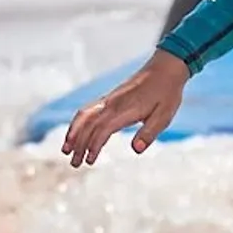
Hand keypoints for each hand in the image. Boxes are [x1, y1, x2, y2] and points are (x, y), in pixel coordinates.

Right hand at [60, 53, 191, 163]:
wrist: (165, 69)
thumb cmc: (167, 93)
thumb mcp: (164, 116)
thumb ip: (149, 133)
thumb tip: (136, 149)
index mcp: (125, 110)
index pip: (102, 129)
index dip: (93, 145)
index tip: (89, 160)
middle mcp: (112, 104)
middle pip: (89, 125)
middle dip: (78, 144)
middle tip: (73, 163)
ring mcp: (109, 100)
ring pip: (84, 116)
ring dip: (73, 132)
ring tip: (65, 149)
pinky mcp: (109, 99)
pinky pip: (88, 110)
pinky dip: (78, 122)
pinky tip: (76, 132)